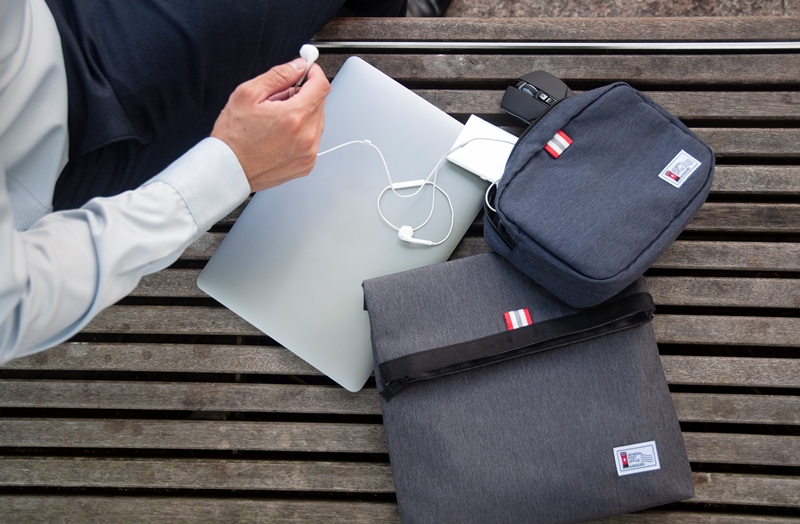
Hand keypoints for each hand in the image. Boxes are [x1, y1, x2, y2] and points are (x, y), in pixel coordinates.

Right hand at [211, 58, 329, 191]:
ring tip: (276, 120)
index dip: (314, 73)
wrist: (228, 170)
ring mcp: (308, 153)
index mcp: (294, 117)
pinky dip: (301, 132)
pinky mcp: (306, 164)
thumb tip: (298, 66)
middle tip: (278, 99)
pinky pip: (312, 140)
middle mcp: (306, 137)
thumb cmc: (233, 137)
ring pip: (316, 121)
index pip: (321, 86)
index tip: (307, 70)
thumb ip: (278, 75)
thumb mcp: (248, 94)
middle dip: (302, 95)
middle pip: (319, 103)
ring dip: (302, 114)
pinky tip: (280, 135)